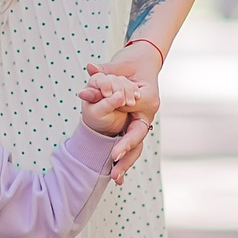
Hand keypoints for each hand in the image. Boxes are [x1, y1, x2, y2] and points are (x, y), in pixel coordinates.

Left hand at [85, 44, 162, 182]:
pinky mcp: (136, 120)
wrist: (143, 58)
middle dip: (126, 155)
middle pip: (138, 138)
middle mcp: (148, 111)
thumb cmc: (131, 61)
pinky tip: (117, 173)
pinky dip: (125, 155)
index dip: (125, 140)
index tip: (114, 153)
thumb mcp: (118, 65)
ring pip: (136, 143)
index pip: (136, 124)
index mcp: (147, 100)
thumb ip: (104, 72)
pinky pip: (131, 140)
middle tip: (114, 170)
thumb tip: (89, 70)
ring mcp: (143, 117)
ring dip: (126, 161)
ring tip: (115, 178)